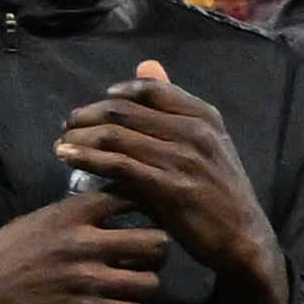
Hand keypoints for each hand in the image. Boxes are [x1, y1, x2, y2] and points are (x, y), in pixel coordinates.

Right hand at [0, 184, 172, 303]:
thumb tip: (104, 210)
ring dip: (144, 286)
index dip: (146, 206)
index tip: (148, 214)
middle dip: (156, 252)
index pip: (129, 197)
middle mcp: (83, 243)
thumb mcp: (32, 222)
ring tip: (131, 286)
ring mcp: (86, 280)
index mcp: (68, 215)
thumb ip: (70, 216)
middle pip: (156, 242)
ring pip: (150, 282)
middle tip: (147, 258)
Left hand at [51, 64, 277, 303]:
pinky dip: (86, 158)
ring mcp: (184, 159)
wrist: (243, 238)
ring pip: (116, 137)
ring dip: (80, 138)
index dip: (116, 95)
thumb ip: (174, 106)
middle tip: (68, 126)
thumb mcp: (206, 142)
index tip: (95, 107)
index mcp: (205, 117)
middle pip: (125, 111)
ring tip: (61, 144)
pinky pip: (118, 165)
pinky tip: (68, 158)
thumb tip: (146, 64)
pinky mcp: (169, 187)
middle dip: (88, 116)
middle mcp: (196, 132)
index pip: (150, 90)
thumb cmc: (218, 191)